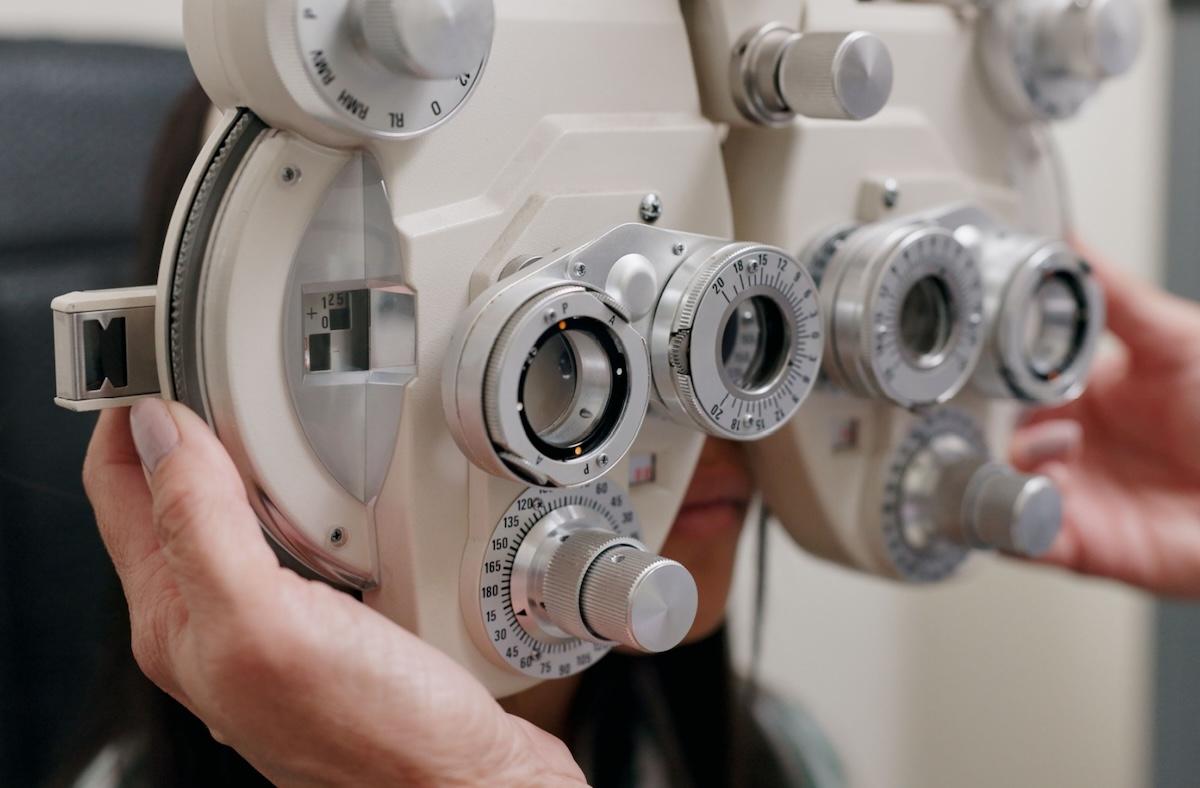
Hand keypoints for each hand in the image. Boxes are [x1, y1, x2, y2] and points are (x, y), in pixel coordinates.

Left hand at [83, 399, 585, 786]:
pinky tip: (345, 481)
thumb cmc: (377, 737)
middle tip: (223, 360)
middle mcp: (218, 621)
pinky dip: (316, 494)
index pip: (119, 487)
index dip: (130, 411)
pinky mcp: (337, 620)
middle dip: (190, 419)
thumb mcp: (267, 623)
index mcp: (179, 619)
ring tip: (278, 405)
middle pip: (177, 492)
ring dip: (256, 454)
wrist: (467, 785)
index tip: (155, 347)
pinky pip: (306, 536)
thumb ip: (201, 527)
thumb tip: (156, 432)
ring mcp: (279, 621)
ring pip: (245, 510)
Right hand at [1011, 249, 1199, 596]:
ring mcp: (1075, 496)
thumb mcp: (1174, 340)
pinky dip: (1013, 525)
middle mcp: (1074, 448)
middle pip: (995, 438)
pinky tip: (1039, 499)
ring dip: (998, 475)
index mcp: (1087, 396)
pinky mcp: (1082, 546)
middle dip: (982, 429)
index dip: (991, 380)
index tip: (980, 369)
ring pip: (996, 488)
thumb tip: (1066, 242)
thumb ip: (1115, 296)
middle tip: (998, 421)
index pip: (1013, 387)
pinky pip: (1023, 540)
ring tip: (1041, 461)